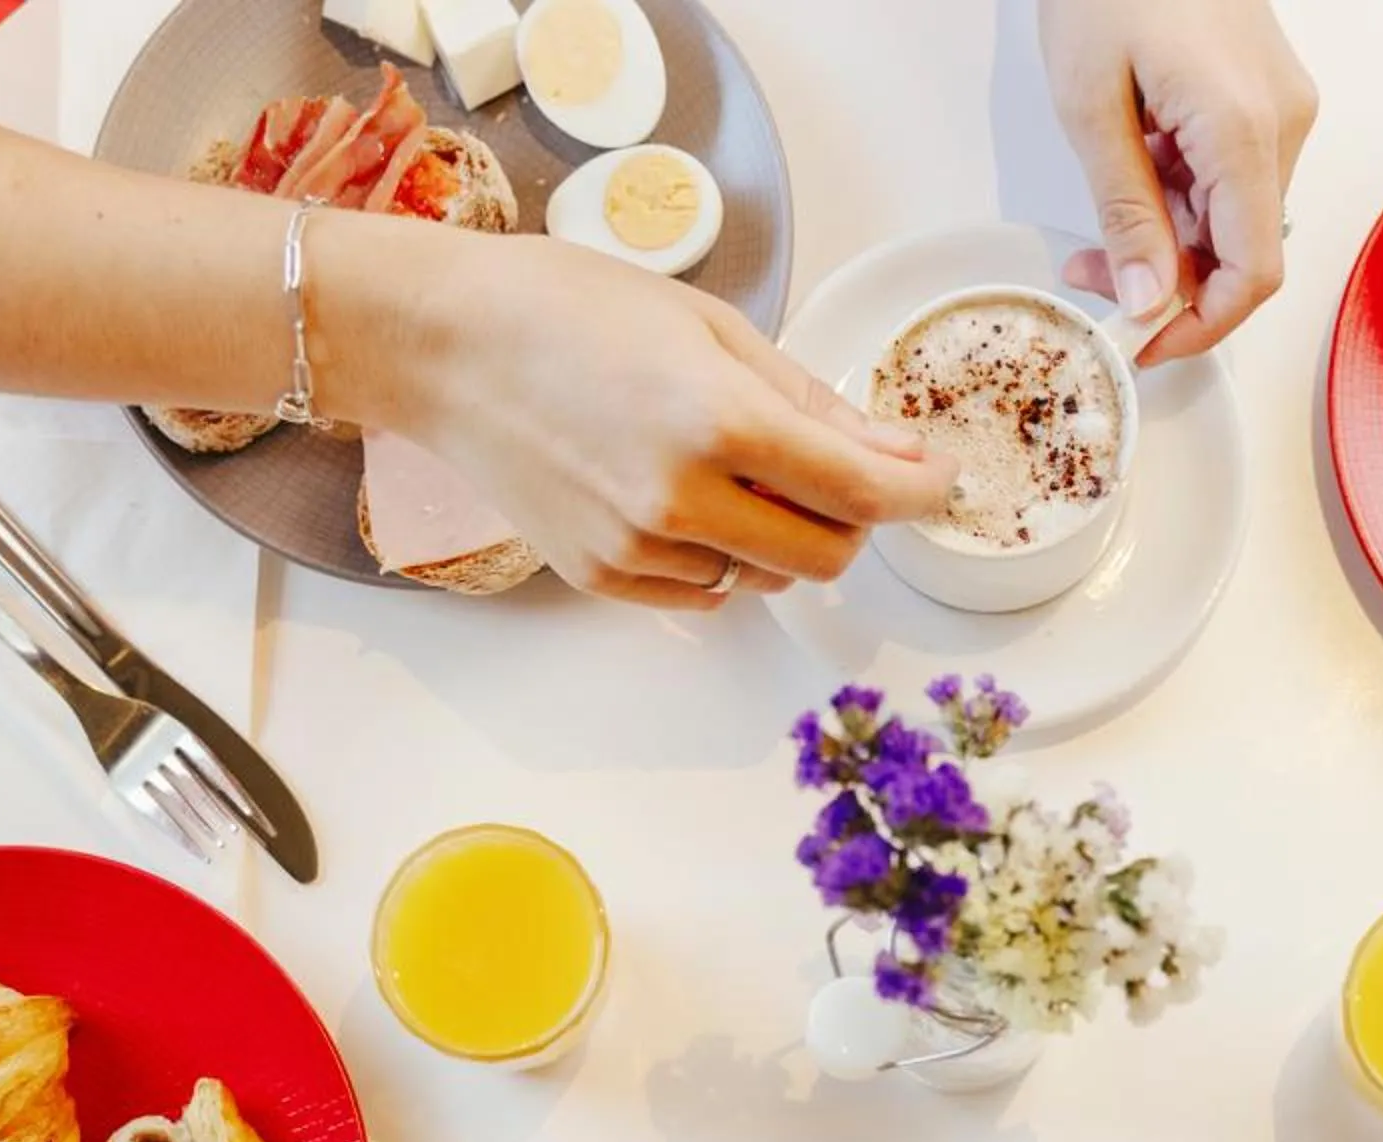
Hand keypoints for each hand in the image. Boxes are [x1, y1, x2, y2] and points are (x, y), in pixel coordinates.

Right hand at [347, 226, 951, 607]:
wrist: (445, 345)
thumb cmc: (570, 309)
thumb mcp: (710, 327)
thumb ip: (810, 402)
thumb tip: (895, 453)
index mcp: (718, 422)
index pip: (861, 492)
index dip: (919, 492)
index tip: (938, 480)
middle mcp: (681, 501)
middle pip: (827, 555)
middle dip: (852, 519)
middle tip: (835, 466)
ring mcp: (638, 550)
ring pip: (766, 578)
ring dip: (779, 535)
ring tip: (730, 465)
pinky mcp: (603, 578)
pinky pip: (705, 591)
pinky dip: (718, 555)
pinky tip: (679, 494)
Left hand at [1039, 0, 1317, 360]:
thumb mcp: (1091, 105)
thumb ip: (1125, 211)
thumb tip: (1148, 300)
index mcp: (1244, 131)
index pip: (1253, 276)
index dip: (1199, 328)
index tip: (1141, 342)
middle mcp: (1284, 123)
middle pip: (1244, 251)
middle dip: (1171, 283)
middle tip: (1091, 275)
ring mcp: (1282, 105)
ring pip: (1236, 217)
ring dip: (1174, 240)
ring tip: (1101, 218)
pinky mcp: (1267, 92)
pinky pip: (1234, 175)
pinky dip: (1185, 197)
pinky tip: (1136, 168)